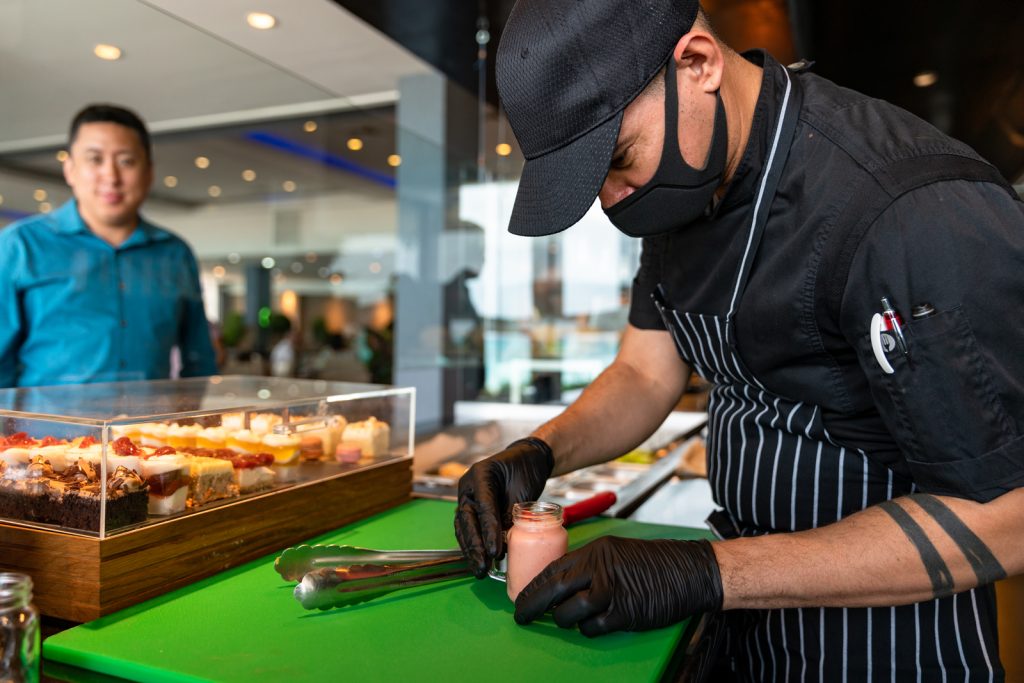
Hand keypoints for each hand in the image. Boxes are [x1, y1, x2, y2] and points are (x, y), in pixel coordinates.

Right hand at [455, 437, 553, 577]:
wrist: (526, 460)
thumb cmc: (526, 470)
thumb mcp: (523, 489)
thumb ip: (513, 513)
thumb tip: (507, 541)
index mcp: (481, 475)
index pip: (484, 506)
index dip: (488, 530)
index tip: (495, 551)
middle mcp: (469, 487)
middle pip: (467, 520)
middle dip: (475, 546)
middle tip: (483, 566)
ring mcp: (468, 498)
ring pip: (464, 527)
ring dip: (471, 550)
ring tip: (480, 569)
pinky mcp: (472, 509)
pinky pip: (468, 529)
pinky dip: (472, 545)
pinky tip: (478, 560)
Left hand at [514, 536, 722, 636]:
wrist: (688, 570)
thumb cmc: (654, 563)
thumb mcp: (616, 552)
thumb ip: (590, 565)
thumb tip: (560, 583)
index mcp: (596, 551)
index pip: (553, 567)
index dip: (533, 585)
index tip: (521, 596)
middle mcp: (600, 568)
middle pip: (554, 588)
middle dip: (533, 605)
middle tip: (522, 616)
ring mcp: (611, 591)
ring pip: (569, 611)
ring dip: (562, 619)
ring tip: (564, 619)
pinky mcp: (624, 613)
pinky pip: (592, 627)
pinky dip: (588, 628)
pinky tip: (593, 623)